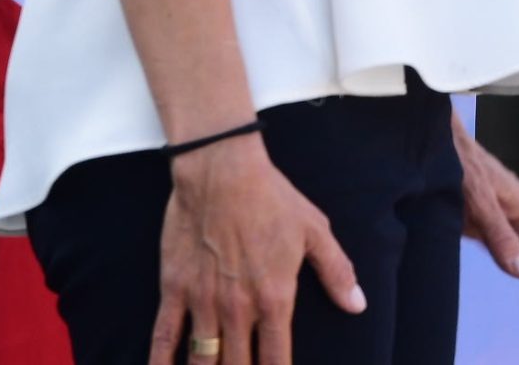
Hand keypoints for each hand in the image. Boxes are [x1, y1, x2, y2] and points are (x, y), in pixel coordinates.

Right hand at [150, 134, 363, 364]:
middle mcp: (237, 308)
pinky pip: (164, 336)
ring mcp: (202, 301)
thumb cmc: (272, 199)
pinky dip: (160, 360)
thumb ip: (336, 272)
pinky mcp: (174, 289)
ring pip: (201, 359)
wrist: (223, 172)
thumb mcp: (315, 231)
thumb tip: (358, 305)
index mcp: (274, 299)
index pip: (276, 358)